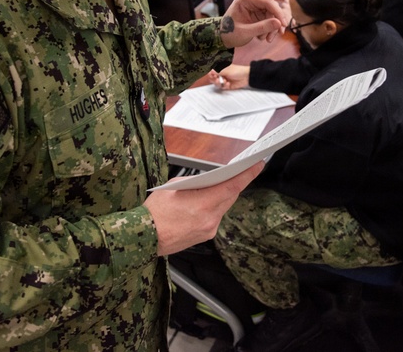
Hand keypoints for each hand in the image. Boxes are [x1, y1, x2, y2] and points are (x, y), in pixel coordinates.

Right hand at [144, 161, 263, 255]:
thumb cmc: (155, 212)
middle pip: (230, 196)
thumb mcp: (173, 186)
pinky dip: (214, 207)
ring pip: (223, 207)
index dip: (247, 175)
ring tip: (221, 184)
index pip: (232, 186)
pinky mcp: (206, 236)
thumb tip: (206, 181)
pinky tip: (206, 202)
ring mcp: (209, 229)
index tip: (257, 165)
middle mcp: (210, 219)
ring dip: (223, 195)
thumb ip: (194, 182)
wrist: (145, 238)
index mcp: (203, 204)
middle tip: (241, 170)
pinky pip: (215, 217)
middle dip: (235, 182)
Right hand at [208, 65, 250, 90]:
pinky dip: (225, 86)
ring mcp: (224, 80)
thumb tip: (210, 71)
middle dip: (214, 80)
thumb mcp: (226, 70)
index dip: (210, 74)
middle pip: (213, 78)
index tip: (211, 75)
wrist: (246, 77)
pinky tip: (228, 84)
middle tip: (217, 79)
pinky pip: (223, 87)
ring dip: (219, 83)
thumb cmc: (237, 70)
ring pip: (217, 84)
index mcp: (221, 69)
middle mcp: (222, 74)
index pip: (212, 72)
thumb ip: (217, 71)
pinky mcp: (227, 85)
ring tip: (223, 81)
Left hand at [219, 0, 285, 48]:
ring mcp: (256, 5)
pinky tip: (263, 36)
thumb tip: (279, 24)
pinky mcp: (258, 12)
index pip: (268, 1)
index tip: (283, 24)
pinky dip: (269, 28)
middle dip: (275, 23)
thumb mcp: (246, 32)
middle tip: (276, 35)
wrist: (223, 36)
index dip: (278, 12)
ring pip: (272, 15)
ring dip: (272, 28)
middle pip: (272, 8)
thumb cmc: (230, 32)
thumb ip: (262, 27)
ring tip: (266, 39)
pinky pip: (270, 19)